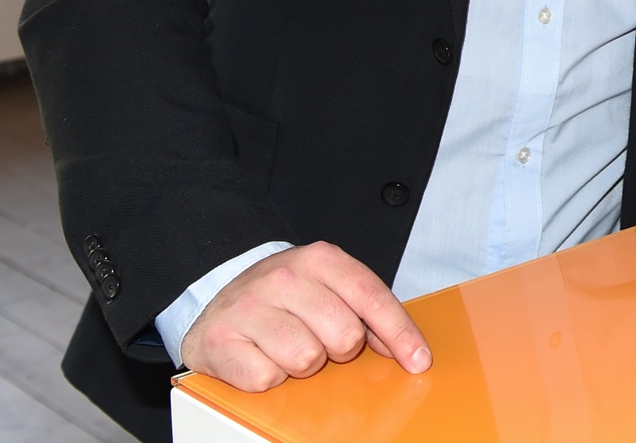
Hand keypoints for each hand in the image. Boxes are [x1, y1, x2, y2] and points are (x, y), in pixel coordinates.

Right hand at [181, 242, 428, 391]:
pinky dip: (270, 376)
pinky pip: (269, 378)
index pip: (372, 297)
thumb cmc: (283, 299)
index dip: (400, 333)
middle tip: (317, 337)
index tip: (419, 361)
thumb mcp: (327, 288)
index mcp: (320, 259)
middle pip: (344, 337)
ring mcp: (250, 307)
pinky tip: (261, 356)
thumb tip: (405, 349)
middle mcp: (285, 277)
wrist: (216, 302)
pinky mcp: (221, 340)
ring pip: (307, 359)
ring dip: (302, 364)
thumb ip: (366, 310)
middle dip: (338, 349)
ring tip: (286, 345)